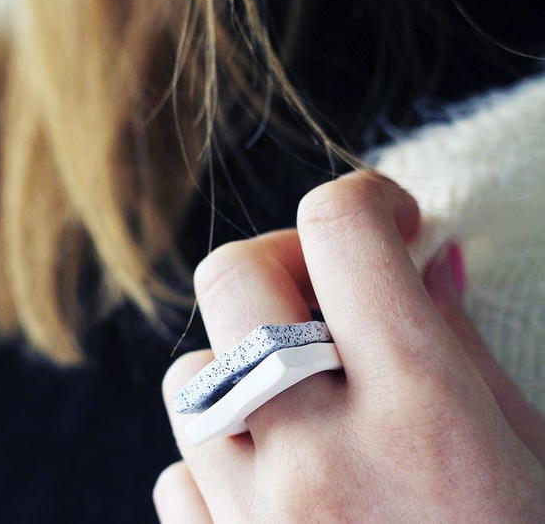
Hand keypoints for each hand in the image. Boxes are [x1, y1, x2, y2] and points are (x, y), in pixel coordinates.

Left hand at [155, 171, 544, 522]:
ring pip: (191, 373)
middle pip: (232, 277)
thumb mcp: (528, 450)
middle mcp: (317, 455)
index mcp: (422, 412)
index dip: (362, 199)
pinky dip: (222, 458)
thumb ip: (455, 340)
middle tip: (328, 292)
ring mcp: (252, 521)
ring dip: (242, 367)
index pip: (340, 230)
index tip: (389, 222)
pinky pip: (181, 470)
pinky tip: (279, 491)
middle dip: (279, 262)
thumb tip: (424, 254)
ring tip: (306, 407)